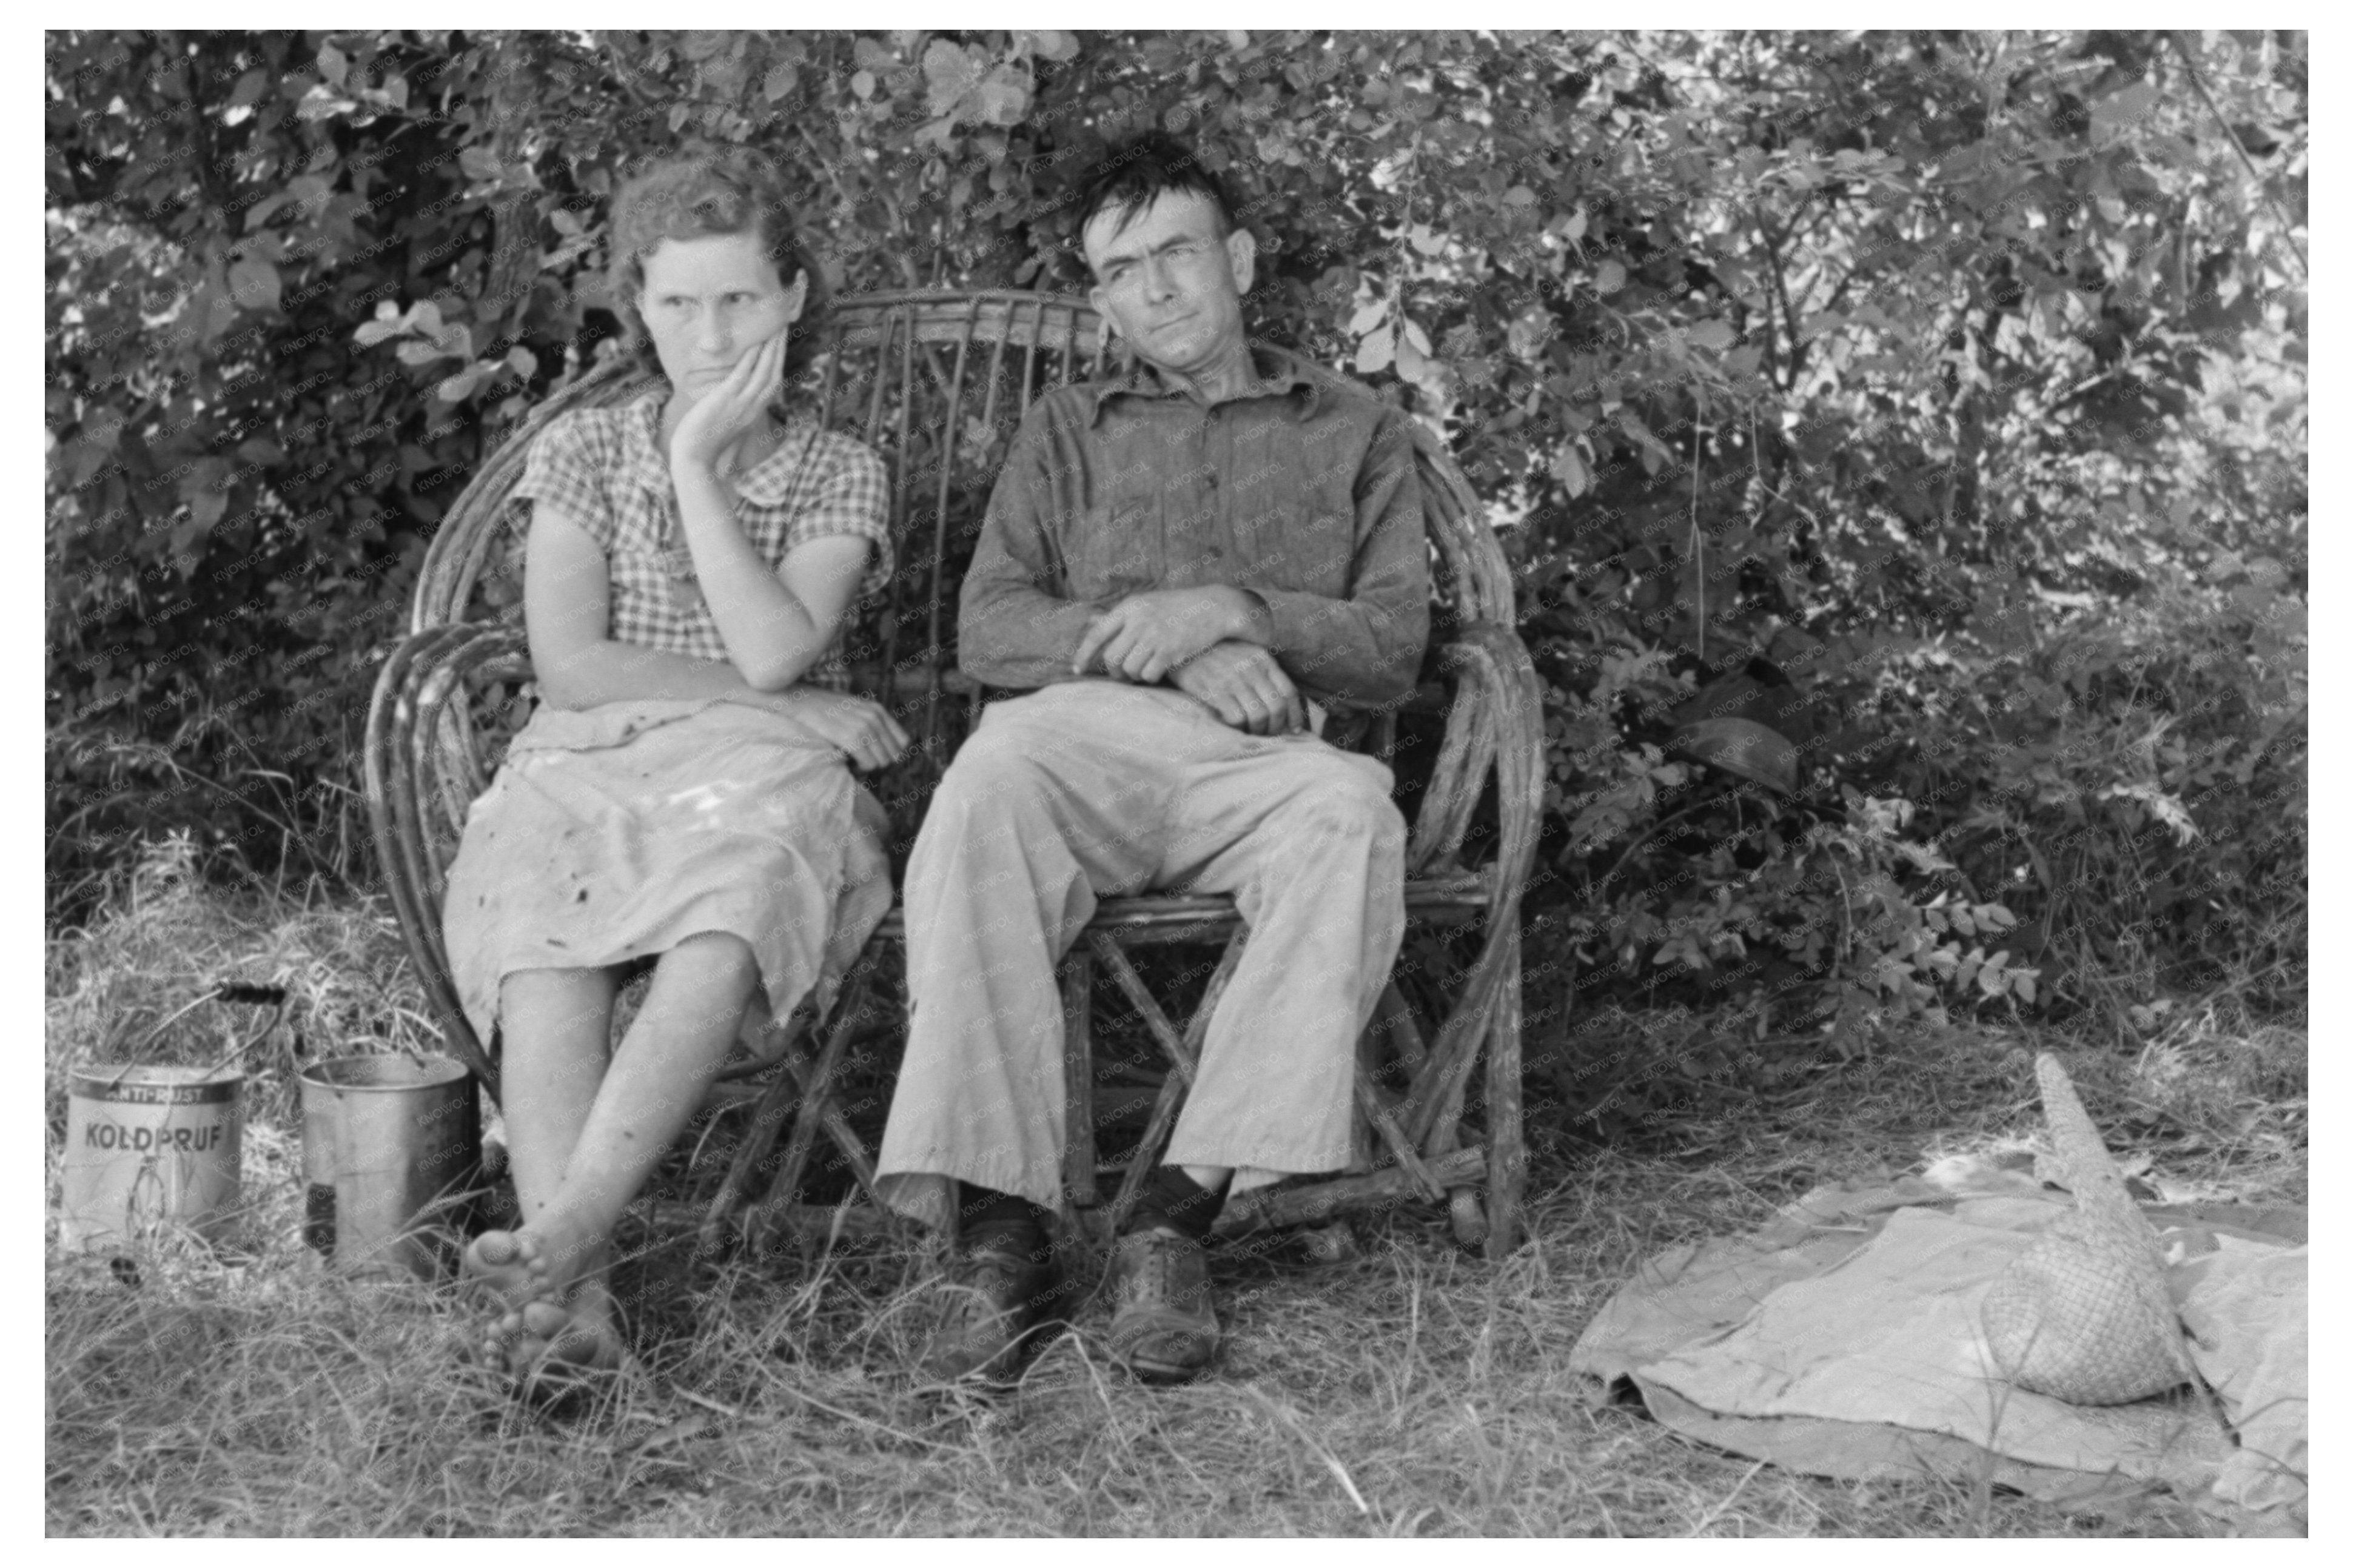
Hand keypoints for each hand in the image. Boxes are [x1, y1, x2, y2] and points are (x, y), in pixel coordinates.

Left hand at [667, 332, 786, 473]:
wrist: (695, 458)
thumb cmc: (704, 444)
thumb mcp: (724, 423)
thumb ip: (730, 408)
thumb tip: (727, 394)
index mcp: (753, 412)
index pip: (773, 383)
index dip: (778, 361)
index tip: (780, 343)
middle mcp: (753, 408)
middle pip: (774, 374)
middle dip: (780, 349)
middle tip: (784, 327)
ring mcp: (741, 404)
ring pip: (764, 372)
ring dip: (771, 349)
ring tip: (775, 329)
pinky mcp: (726, 400)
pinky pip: (742, 376)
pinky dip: (750, 359)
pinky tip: (754, 344)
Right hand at [735, 688, 910, 771]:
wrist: (801, 701)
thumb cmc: (825, 707)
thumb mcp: (855, 708)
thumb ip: (872, 722)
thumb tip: (887, 748)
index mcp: (878, 710)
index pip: (903, 741)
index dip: (891, 752)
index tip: (875, 754)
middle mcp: (875, 718)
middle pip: (893, 754)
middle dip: (879, 760)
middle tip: (862, 759)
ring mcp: (864, 728)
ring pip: (881, 762)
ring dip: (869, 766)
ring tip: (854, 760)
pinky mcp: (852, 738)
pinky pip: (868, 764)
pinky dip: (860, 768)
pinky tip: (849, 761)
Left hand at [1071, 586, 1259, 683]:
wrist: (1214, 608)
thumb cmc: (1178, 608)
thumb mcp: (1148, 603)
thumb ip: (1123, 616)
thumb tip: (1092, 625)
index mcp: (1130, 607)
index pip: (1097, 634)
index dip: (1083, 654)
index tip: (1078, 670)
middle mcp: (1138, 620)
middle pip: (1111, 657)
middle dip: (1114, 672)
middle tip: (1123, 675)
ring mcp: (1154, 635)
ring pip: (1129, 669)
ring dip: (1135, 675)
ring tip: (1146, 668)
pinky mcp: (1170, 650)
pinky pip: (1148, 675)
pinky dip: (1151, 677)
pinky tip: (1159, 670)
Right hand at [1168, 641, 1306, 735]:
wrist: (1181, 644)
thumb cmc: (1214, 653)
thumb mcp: (1243, 654)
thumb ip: (1262, 672)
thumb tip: (1280, 702)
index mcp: (1263, 658)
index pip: (1289, 691)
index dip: (1295, 715)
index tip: (1294, 729)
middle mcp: (1252, 668)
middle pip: (1277, 707)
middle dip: (1276, 727)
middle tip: (1270, 735)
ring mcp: (1233, 679)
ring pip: (1259, 715)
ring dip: (1258, 731)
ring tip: (1252, 734)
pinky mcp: (1215, 689)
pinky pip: (1237, 718)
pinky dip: (1239, 728)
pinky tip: (1234, 727)